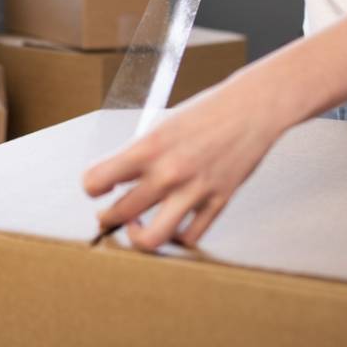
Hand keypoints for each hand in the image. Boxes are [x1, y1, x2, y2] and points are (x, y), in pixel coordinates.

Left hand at [82, 76, 282, 250]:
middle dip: (108, 216)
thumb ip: (143, 153)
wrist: (253, 107)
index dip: (93, 187)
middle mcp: (169, 171)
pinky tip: (174, 225)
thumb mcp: (166, 123)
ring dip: (137, 236)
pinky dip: (177, 237)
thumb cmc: (210, 110)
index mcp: (150, 146)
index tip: (98, 188)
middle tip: (110, 214)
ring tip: (137, 227)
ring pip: (151, 238)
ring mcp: (194, 190)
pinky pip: (189, 237)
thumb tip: (120, 178)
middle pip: (118, 214)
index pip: (96, 180)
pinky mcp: (218, 201)